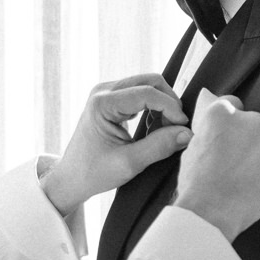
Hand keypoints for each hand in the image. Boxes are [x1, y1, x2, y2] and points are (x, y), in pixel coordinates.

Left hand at [41, 75, 191, 215]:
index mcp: (102, 104)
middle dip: (169, 103)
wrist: (71, 178)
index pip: (148, 93)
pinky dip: (155, 107)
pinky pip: (142, 93)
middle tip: (177, 128)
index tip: (184, 128)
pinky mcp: (112, 99)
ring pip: (148, 85)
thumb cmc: (94, 173)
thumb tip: (188, 133)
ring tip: (166, 131)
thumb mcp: (129, 163)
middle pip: (150, 81)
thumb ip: (160, 146)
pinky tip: (155, 128)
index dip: (171, 108)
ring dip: (163, 105)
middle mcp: (103, 91)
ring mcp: (107, 93)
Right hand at [174, 95, 259, 239]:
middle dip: (246, 141)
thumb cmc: (196, 183)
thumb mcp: (192, 145)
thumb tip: (210, 97)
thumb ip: (208, 122)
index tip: (228, 137)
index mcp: (224, 113)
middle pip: (253, 125)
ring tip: (244, 179)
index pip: (232, 105)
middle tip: (234, 164)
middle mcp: (252, 120)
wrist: (210, 214)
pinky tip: (256, 187)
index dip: (229, 123)